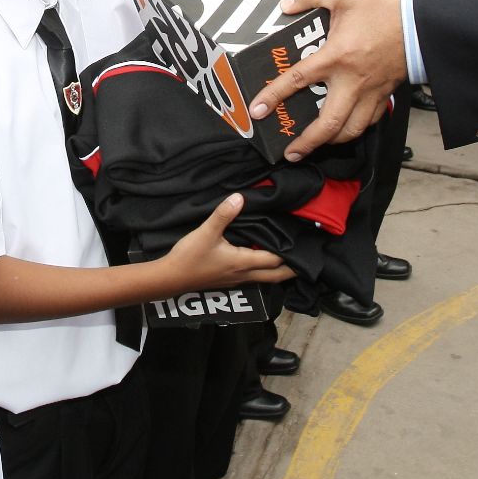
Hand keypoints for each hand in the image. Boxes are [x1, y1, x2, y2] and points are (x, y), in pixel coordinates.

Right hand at [163, 193, 294, 288]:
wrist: (170, 278)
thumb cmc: (189, 257)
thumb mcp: (206, 232)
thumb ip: (223, 214)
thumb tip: (240, 197)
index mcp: (243, 262)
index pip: (275, 260)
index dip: (290, 253)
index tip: (303, 243)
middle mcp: (244, 274)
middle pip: (276, 276)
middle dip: (292, 269)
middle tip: (307, 259)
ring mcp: (236, 280)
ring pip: (265, 278)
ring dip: (279, 270)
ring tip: (289, 257)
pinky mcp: (228, 281)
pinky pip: (253, 277)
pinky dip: (264, 270)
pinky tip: (261, 260)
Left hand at [248, 0, 408, 159]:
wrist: (425, 16)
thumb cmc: (387, 4)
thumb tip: (288, 5)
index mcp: (338, 56)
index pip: (298, 81)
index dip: (274, 96)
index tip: (258, 110)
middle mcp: (354, 80)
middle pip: (329, 124)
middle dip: (308, 143)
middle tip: (290, 152)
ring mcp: (373, 90)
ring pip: (353, 129)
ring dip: (332, 141)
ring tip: (317, 145)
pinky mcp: (388, 91)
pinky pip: (371, 119)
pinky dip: (357, 128)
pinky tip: (348, 127)